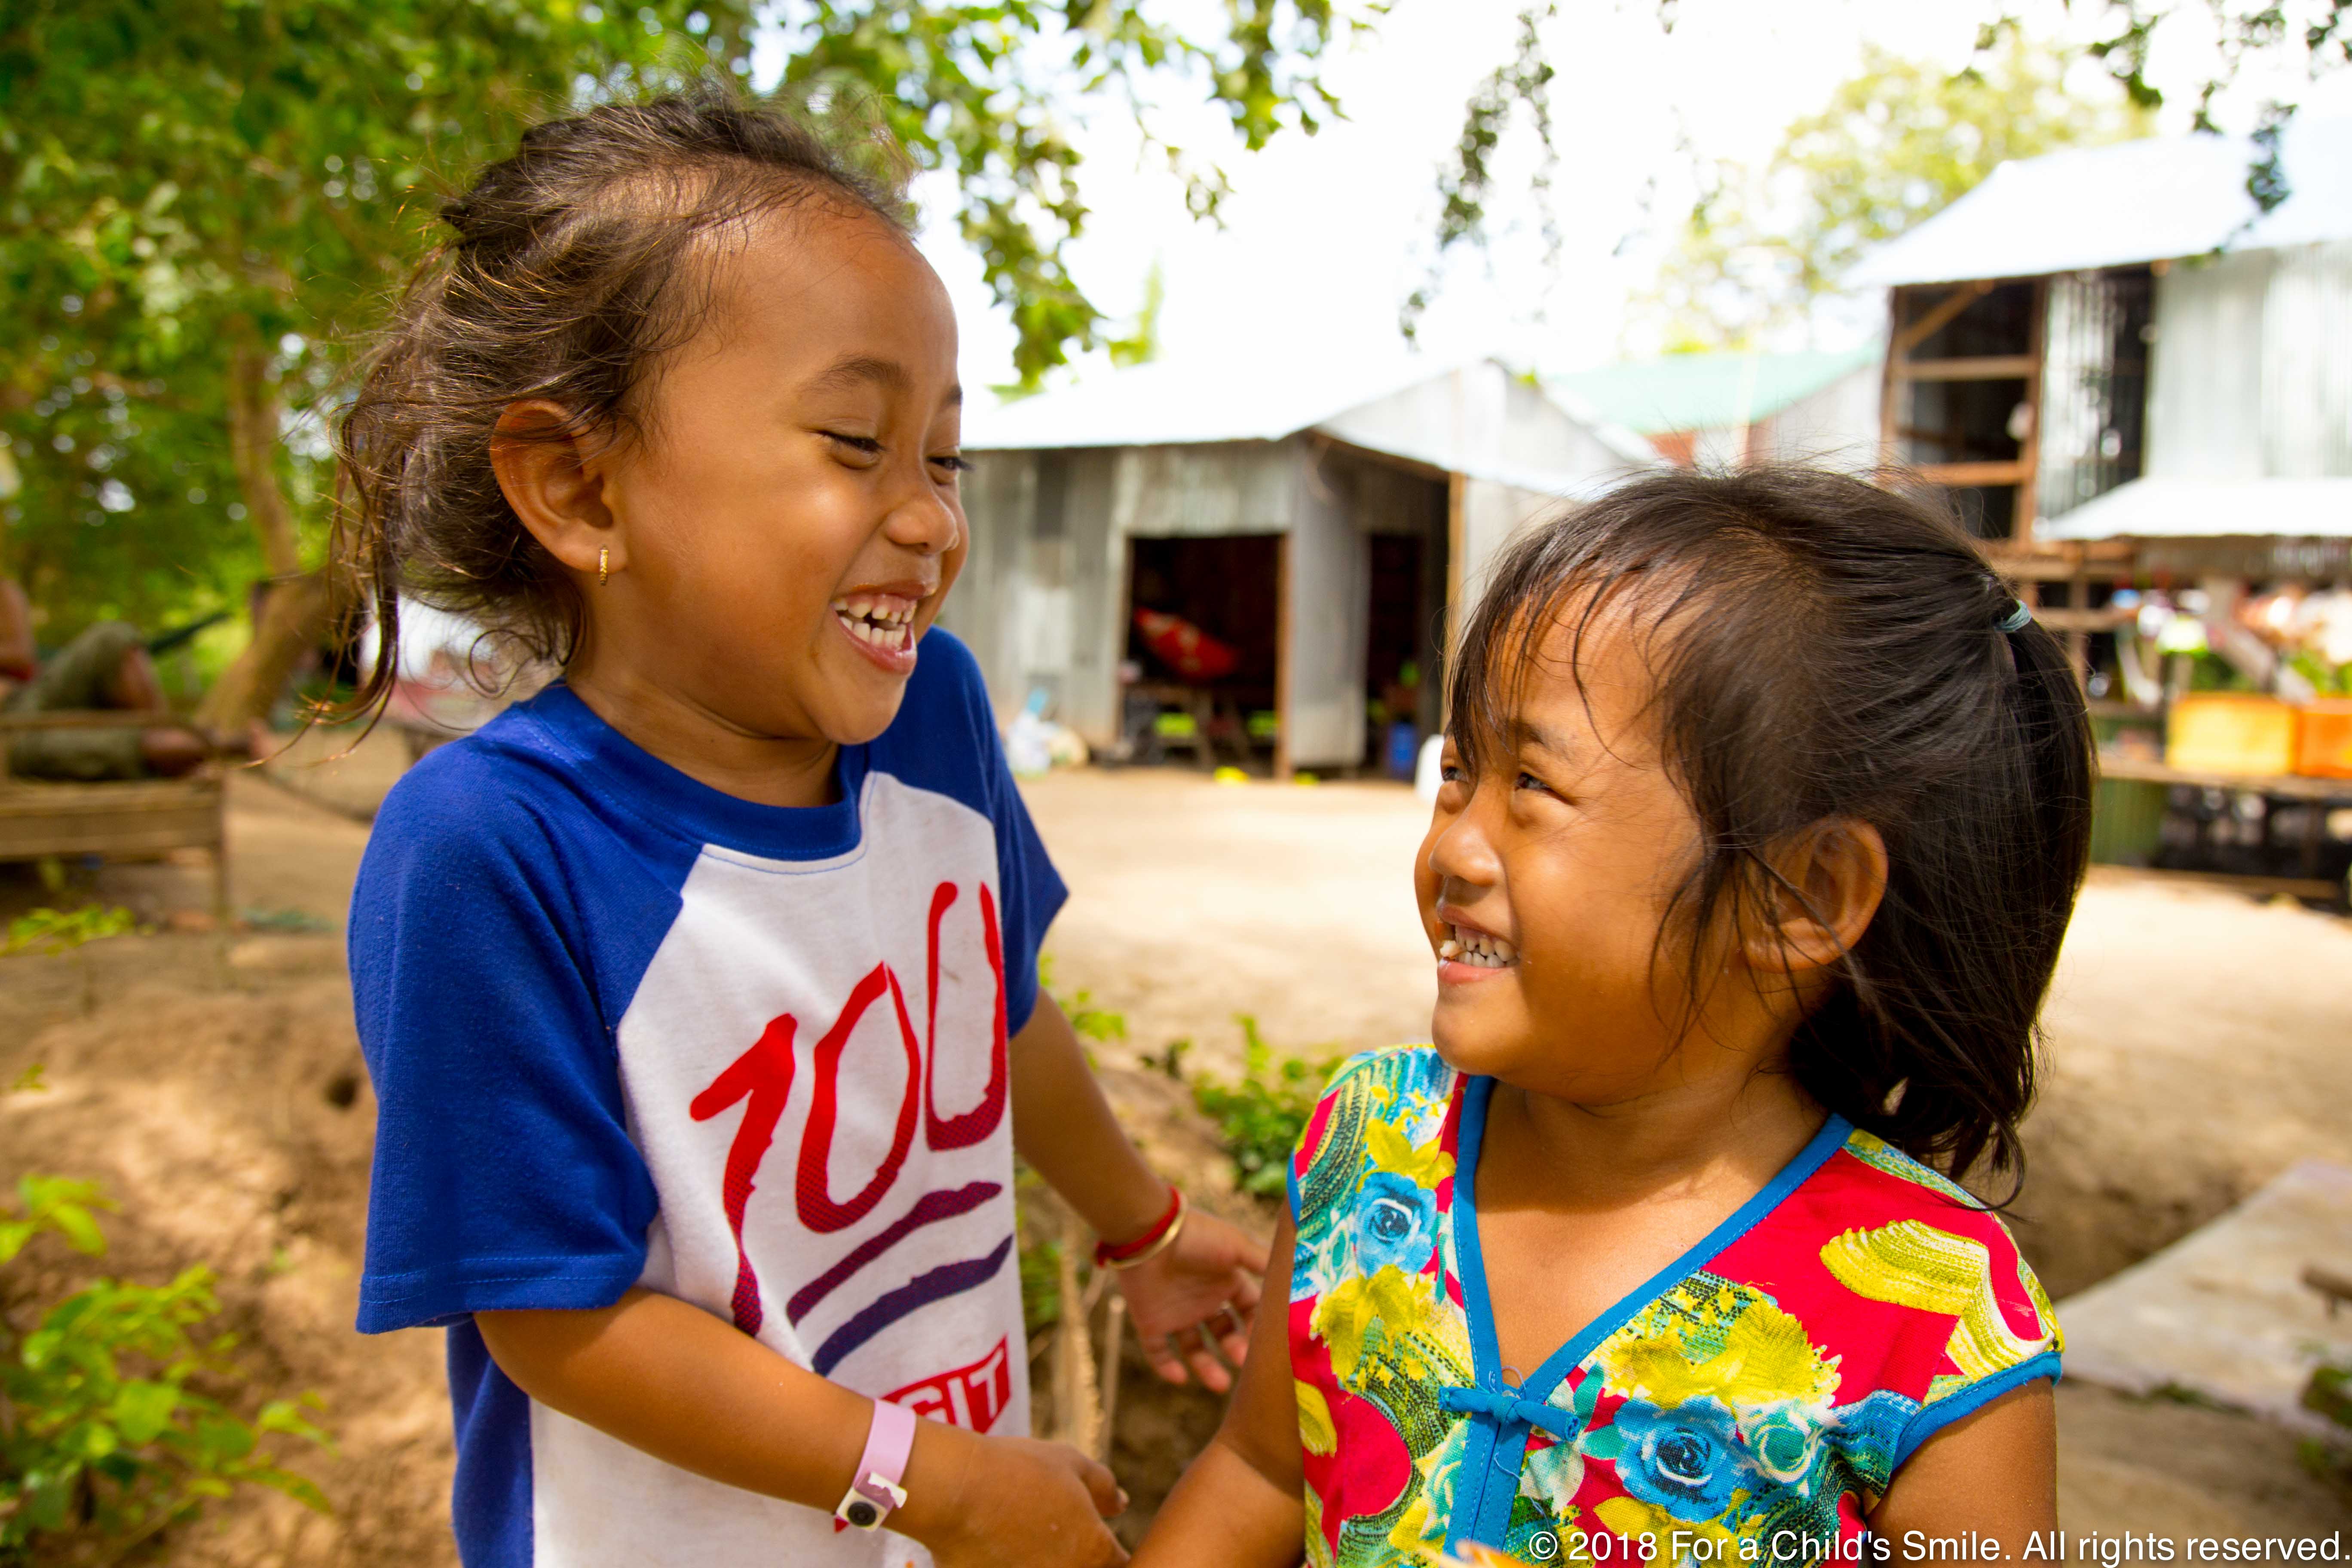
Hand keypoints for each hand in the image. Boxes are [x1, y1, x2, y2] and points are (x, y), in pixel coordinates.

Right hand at [915, 1434, 1128, 1567]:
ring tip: (1020, 1537)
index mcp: (1093, 1551)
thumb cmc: (1017, 1470)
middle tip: (1051, 1534)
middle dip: (1077, 1558)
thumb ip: (1103, 1487)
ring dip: (1043, 1561)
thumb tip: (1121, 1504)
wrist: (955, 1490)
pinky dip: (1009, 1565)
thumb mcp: (1071, 1464)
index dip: (1112, 1555)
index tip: (1097, 1542)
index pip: (1120, 1565)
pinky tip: (997, 1550)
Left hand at [1115, 1210, 1267, 1391]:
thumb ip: (1262, 1261)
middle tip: (1245, 1363)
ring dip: (1207, 1368)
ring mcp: (1176, 1312)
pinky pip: (1158, 1351)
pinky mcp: (1150, 1321)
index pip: (1249, 1310)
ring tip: (1221, 1385)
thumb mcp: (1236, 1246)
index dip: (1259, 1326)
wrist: (1149, 1232)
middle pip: (1225, 1333)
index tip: (1269, 1342)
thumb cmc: (1196, 1236)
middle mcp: (1203, 1299)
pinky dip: (1167, 1367)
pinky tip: (1181, 1378)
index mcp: (1224, 1281)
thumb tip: (1296, 1271)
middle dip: (1237, 1349)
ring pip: (1195, 1348)